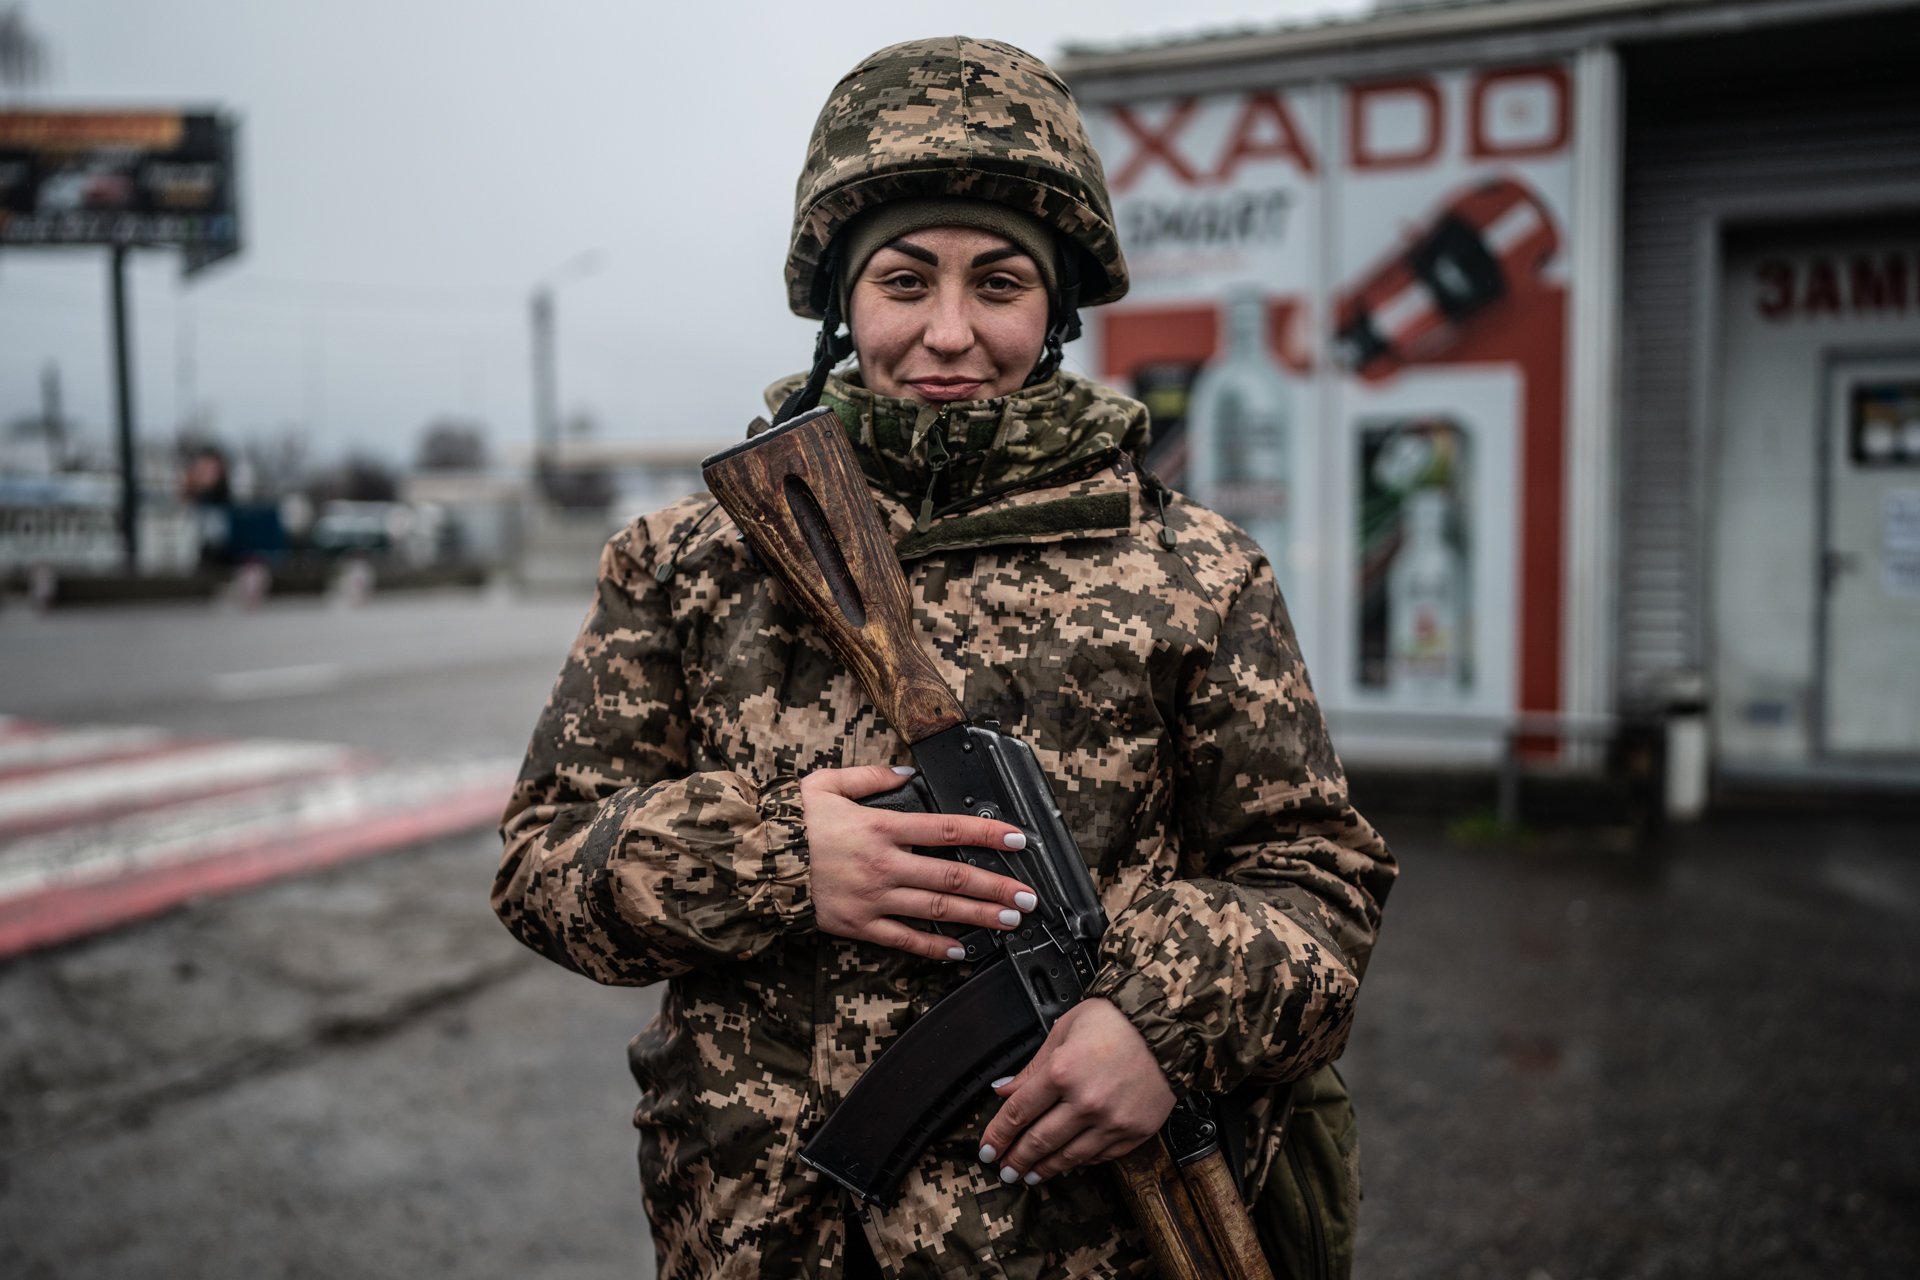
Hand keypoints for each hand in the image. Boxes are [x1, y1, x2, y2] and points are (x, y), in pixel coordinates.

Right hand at [800, 764, 1036, 960]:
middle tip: (1029, 896)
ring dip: (978, 916)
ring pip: (937, 909)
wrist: (756, 862)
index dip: (988, 833)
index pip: (948, 828)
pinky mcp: (860, 925)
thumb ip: (871, 775)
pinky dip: (935, 947)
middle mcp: (884, 864)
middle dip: (996, 886)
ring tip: (1010, 921)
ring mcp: (874, 898)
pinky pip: (905, 940)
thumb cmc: (791, 821)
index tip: (1018, 840)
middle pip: (952, 875)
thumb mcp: (827, 783)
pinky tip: (962, 949)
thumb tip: (907, 772)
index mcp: (881, 826)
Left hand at [977, 998, 1174, 1185]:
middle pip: (1039, 1140)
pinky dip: (1078, 1162)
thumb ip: (1032, 1067)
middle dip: (1016, 1159)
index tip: (986, 1150)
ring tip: (1029, 1176)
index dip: (998, 1135)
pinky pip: (1099, 1156)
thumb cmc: (1116, 1021)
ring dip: (1044, 1169)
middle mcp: (1085, 1102)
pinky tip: (1066, 1163)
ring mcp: (1112, 1121)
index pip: (1019, 1113)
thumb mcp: (1065, 1029)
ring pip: (1068, 1156)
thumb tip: (1003, 1091)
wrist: (1169, 1027)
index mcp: (1062, 1071)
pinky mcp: (1134, 1132)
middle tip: (1003, 1170)